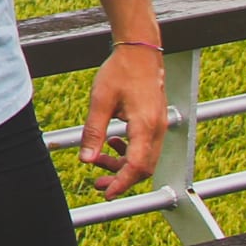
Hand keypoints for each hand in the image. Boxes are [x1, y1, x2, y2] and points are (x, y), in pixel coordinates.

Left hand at [78, 46, 167, 198]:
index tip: (107, 193)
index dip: (122, 183)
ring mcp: (159, 126)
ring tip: (98, 162)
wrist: (140, 52)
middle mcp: (157, 129)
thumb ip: (94, 132)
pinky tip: (112, 143)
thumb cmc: (121, 71)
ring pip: (145, 159)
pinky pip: (146, 147)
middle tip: (97, 183)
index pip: (137, 166)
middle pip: (143, 168)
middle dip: (120, 179)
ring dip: (123, 165)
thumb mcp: (100, 101)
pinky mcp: (156, 122)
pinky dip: (129, 152)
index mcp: (145, 125)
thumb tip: (86, 159)